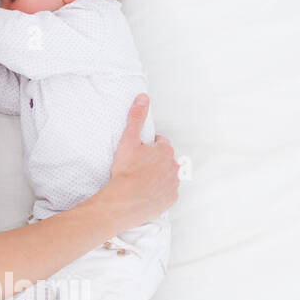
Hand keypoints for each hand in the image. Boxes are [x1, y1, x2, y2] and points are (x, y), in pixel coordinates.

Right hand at [102, 94, 179, 229]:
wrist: (124, 201)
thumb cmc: (126, 171)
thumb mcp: (128, 140)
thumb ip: (136, 117)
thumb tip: (143, 97)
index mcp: (166, 151)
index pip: (160, 143)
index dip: (148, 147)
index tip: (139, 153)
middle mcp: (175, 166)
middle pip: (165, 160)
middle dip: (155, 161)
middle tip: (138, 167)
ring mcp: (174, 184)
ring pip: (168, 175)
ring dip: (159, 176)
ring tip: (142, 181)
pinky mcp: (171, 199)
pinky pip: (168, 192)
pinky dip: (160, 191)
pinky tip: (147, 193)